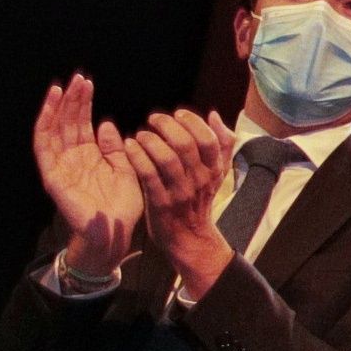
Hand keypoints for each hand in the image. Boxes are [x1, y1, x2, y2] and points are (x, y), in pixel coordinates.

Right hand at [34, 73, 141, 276]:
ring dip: (58, 107)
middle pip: (68, 122)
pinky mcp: (52, 174)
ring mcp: (61, 165)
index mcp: (91, 155)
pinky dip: (44, 125)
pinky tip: (49, 107)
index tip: (88, 82)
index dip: (84, 103)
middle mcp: (73, 157)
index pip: (83, 123)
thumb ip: (116, 148)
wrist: (115, 231)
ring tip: (63, 86)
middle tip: (78, 77)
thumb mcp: (126, 169)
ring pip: (55, 129)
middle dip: (72, 99)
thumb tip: (107, 124)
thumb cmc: (123, 204)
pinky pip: (44, 146)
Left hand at [125, 110, 236, 300]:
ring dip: (150, 140)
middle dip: (167, 125)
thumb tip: (214, 115)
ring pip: (166, 158)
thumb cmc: (199, 200)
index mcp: (214, 169)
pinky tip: (129, 146)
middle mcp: (199, 179)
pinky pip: (148, 175)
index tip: (178, 113)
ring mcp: (180, 191)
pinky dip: (137, 157)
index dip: (192, 121)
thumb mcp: (217, 173)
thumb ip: (221, 144)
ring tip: (141, 134)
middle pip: (185, 145)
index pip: (208, 138)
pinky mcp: (160, 202)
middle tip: (153, 119)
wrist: (190, 237)